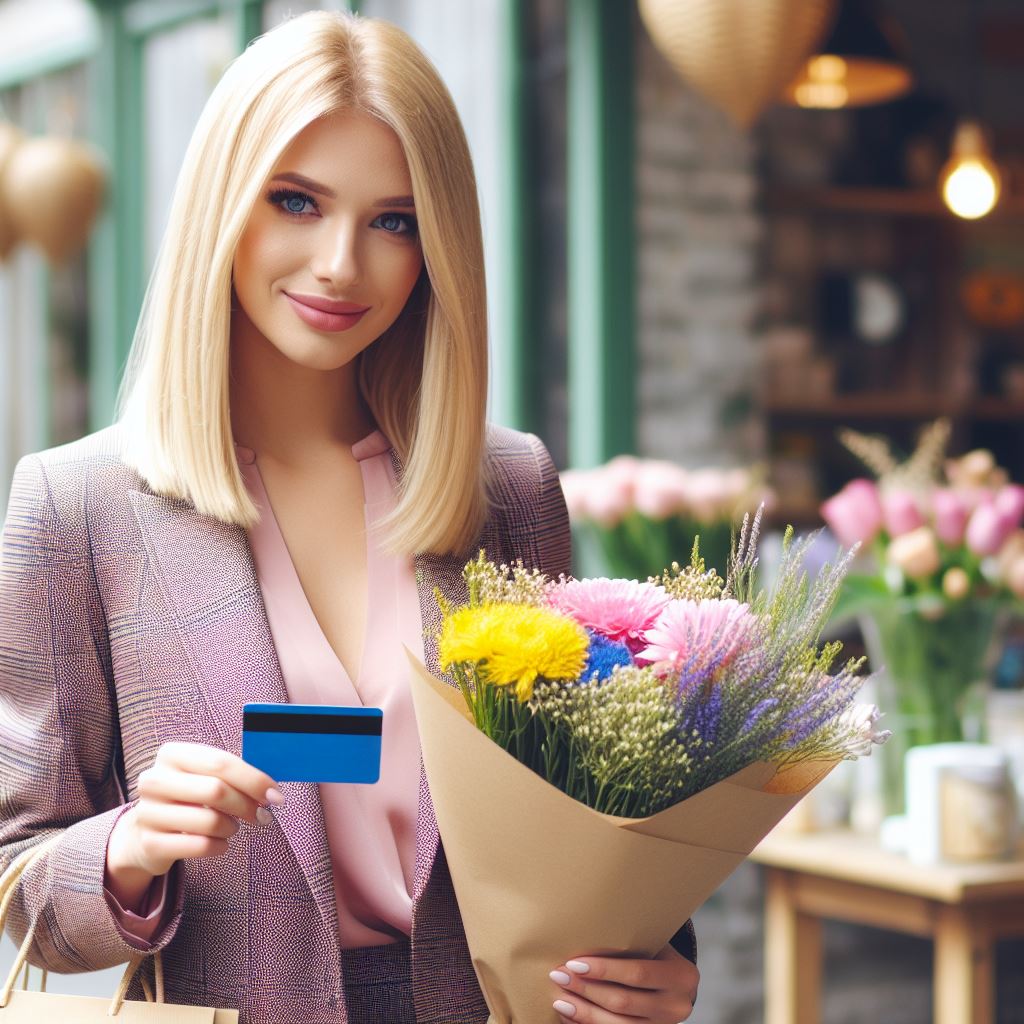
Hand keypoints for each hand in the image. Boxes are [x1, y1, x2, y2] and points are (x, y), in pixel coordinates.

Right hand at [105, 741, 281, 908]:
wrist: (146, 830)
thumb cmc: (188, 796)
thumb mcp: (205, 775)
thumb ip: (235, 775)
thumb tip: (272, 791)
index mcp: (172, 754)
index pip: (221, 763)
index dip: (254, 780)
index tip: (276, 795)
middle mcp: (154, 780)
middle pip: (216, 791)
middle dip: (247, 805)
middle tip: (261, 815)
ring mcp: (148, 812)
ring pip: (210, 821)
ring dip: (232, 827)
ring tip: (231, 826)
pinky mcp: (150, 843)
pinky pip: (201, 846)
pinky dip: (219, 846)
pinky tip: (219, 842)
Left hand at [549, 945, 698, 1023]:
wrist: (676, 987)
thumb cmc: (656, 957)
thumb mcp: (655, 945)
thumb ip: (633, 942)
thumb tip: (586, 930)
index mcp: (681, 976)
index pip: (637, 973)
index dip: (604, 970)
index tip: (575, 963)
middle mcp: (676, 1006)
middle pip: (623, 1002)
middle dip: (587, 989)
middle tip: (559, 976)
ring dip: (584, 1012)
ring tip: (560, 998)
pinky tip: (569, 1014)